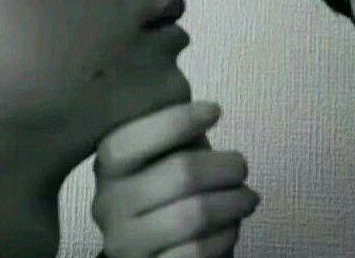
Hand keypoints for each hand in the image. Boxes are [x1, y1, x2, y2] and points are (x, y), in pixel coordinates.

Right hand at [92, 101, 259, 256]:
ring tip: (246, 197)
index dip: (180, 119)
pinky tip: (231, 226)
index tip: (214, 110)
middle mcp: (107, 202)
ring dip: (234, 202)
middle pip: (182, 173)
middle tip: (241, 167)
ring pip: (195, 215)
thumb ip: (176, 131)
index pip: (138, 138)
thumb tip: (207, 111)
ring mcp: (124, 243)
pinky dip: (227, 235)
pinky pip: (199, 252)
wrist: (149, 244)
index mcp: (109, 163)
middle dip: (226, 166)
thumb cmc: (165, 184)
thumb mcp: (164, 151)